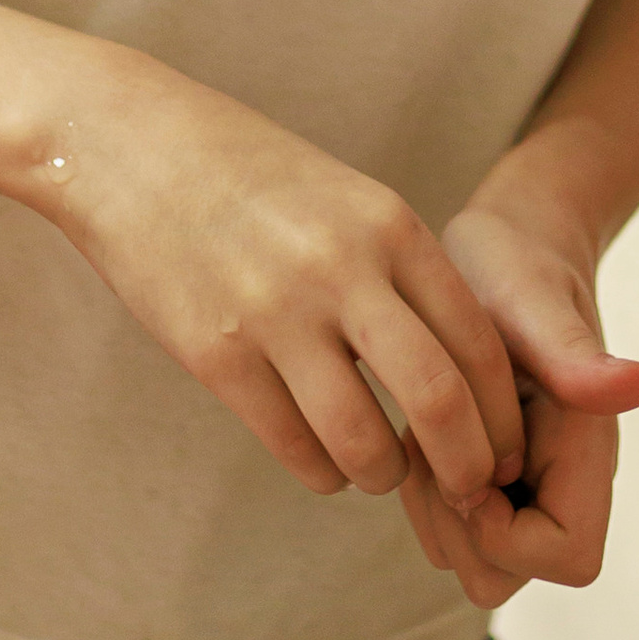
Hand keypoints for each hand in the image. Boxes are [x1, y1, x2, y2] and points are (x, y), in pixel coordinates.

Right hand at [41, 76, 525, 506]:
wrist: (132, 144)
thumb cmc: (251, 175)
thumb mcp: (348, 200)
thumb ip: (401, 273)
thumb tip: (455, 373)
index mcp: (391, 226)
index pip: (478, 342)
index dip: (502, 415)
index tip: (506, 453)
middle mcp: (343, 268)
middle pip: (437, 397)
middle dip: (466, 465)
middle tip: (468, 495)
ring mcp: (275, 312)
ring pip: (362, 437)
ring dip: (383, 475)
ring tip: (380, 474)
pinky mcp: (214, 352)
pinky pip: (290, 441)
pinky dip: (320, 470)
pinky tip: (324, 465)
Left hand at [403, 198, 638, 596]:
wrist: (505, 245)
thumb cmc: (519, 267)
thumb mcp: (533, 305)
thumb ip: (577, 356)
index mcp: (587, 451)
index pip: (567, 557)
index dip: (506, 537)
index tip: (469, 471)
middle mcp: (563, 481)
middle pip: (506, 576)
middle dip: (456, 526)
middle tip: (434, 445)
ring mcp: (528, 485)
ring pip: (472, 559)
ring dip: (434, 506)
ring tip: (429, 426)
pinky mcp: (493, 477)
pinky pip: (452, 527)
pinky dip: (425, 491)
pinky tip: (424, 428)